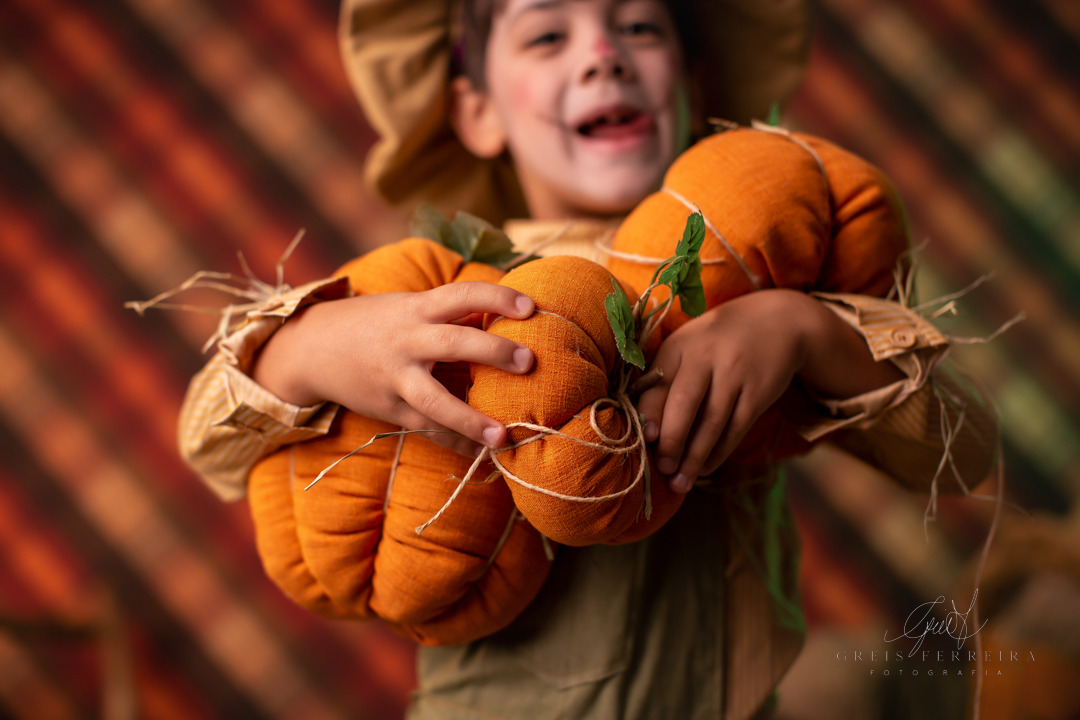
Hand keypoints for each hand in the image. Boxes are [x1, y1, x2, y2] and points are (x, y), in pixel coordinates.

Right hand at [253, 282, 534, 456]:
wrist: (311, 349)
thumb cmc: (374, 323)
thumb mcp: (406, 307)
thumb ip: (449, 313)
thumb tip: (503, 317)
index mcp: (415, 309)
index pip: (462, 295)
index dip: (496, 297)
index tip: (529, 308)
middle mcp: (406, 341)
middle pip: (454, 343)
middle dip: (493, 351)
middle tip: (529, 361)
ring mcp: (396, 379)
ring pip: (435, 401)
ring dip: (471, 419)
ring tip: (503, 436)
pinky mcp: (390, 410)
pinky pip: (427, 429)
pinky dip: (455, 442)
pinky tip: (481, 454)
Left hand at [637, 289, 903, 492]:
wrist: (778, 321)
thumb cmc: (716, 343)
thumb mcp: (689, 346)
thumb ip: (665, 377)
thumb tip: (645, 430)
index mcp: (680, 345)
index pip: (659, 382)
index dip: (650, 413)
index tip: (645, 439)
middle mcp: (706, 357)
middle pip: (685, 404)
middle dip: (672, 441)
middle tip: (662, 469)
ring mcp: (735, 375)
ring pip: (712, 423)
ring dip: (695, 457)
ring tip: (680, 482)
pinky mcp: (758, 393)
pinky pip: (736, 428)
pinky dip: (719, 452)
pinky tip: (705, 468)